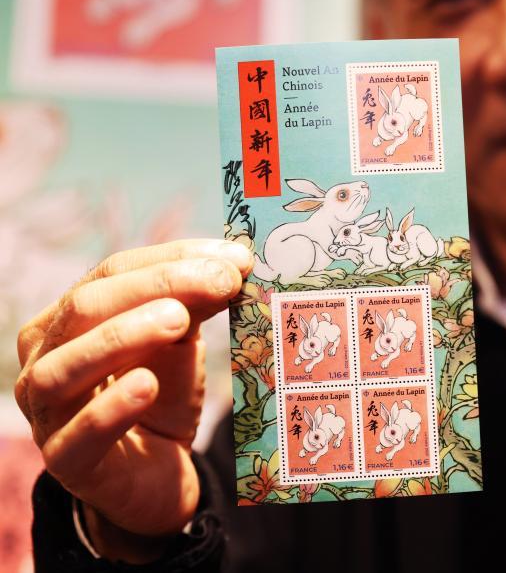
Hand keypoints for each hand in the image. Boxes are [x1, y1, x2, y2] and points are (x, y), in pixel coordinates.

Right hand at [16, 239, 251, 560]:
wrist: (157, 475)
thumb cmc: (160, 398)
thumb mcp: (180, 345)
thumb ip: (194, 306)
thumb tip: (229, 264)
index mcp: (67, 319)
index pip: (112, 272)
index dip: (172, 259)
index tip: (234, 258)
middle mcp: (44, 357)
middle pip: (87, 307)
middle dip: (158, 286)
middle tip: (220, 283)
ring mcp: (47, 411)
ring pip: (66, 366)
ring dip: (123, 336)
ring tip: (178, 319)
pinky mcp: (66, 461)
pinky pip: (78, 433)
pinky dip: (110, 407)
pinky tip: (146, 385)